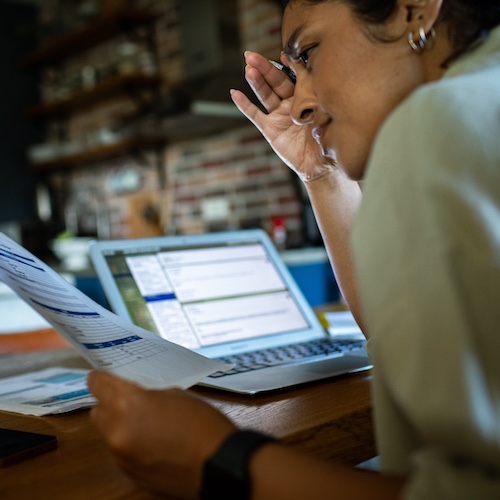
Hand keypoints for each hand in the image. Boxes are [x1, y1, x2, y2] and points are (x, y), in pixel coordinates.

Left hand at [87, 371, 236, 498]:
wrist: (218, 464)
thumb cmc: (203, 423)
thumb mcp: (176, 395)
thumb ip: (150, 394)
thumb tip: (138, 396)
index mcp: (129, 405)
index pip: (98, 385)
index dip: (100, 378)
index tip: (104, 376)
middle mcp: (117, 431)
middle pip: (97, 411)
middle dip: (109, 403)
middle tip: (129, 399)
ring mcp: (121, 457)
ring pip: (108, 434)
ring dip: (120, 425)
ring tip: (147, 423)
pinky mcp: (129, 474)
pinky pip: (120, 452)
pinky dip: (130, 444)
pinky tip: (153, 442)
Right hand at [231, 51, 335, 181]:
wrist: (321, 166)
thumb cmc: (330, 142)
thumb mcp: (331, 119)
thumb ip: (324, 105)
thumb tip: (321, 93)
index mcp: (308, 98)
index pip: (296, 76)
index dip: (290, 64)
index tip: (285, 53)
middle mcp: (292, 104)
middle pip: (276, 82)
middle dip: (265, 68)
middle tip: (252, 55)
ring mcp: (279, 116)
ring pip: (266, 94)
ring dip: (256, 81)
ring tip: (247, 68)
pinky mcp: (270, 129)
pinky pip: (255, 115)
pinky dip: (245, 105)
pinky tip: (235, 93)